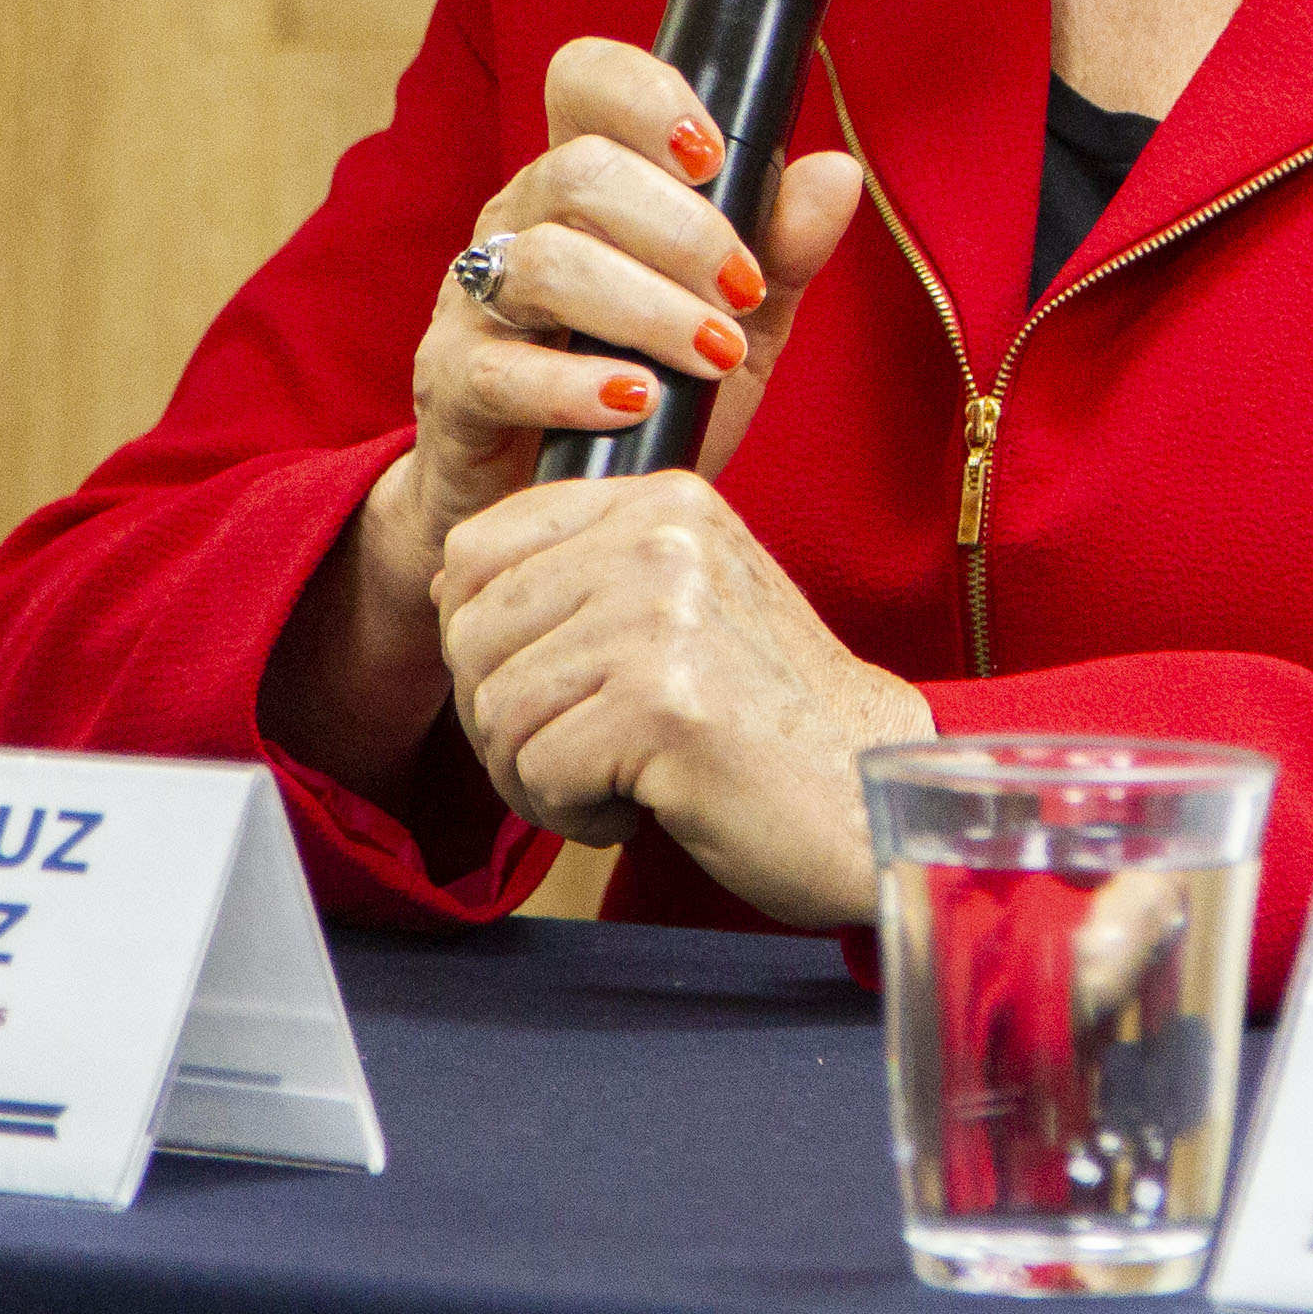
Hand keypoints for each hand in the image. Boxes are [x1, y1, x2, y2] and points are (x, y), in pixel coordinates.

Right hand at [383, 35, 862, 595]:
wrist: (557, 507)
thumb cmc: (645, 396)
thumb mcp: (735, 324)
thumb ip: (780, 252)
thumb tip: (838, 173)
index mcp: (581, 184)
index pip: (586, 81)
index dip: (645, 95)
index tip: (713, 153)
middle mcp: (519, 221)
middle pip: (577, 170)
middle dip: (679, 227)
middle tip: (742, 291)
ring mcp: (474, 300)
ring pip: (544, 262)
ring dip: (646, 307)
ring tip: (713, 354)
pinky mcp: (451, 384)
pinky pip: (500, 369)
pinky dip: (576, 383)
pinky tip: (636, 401)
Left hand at [434, 468, 931, 929]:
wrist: (867, 792)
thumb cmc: (766, 715)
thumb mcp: (682, 602)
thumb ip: (581, 574)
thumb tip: (445, 590)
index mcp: (661, 500)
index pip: (476, 546)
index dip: (479, 636)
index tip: (547, 684)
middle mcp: (659, 538)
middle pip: (470, 633)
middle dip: (500, 719)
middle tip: (579, 754)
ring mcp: (660, 614)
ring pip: (495, 709)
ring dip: (535, 776)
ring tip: (617, 781)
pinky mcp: (661, 704)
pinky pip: (537, 771)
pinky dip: (574, 813)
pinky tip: (642, 807)